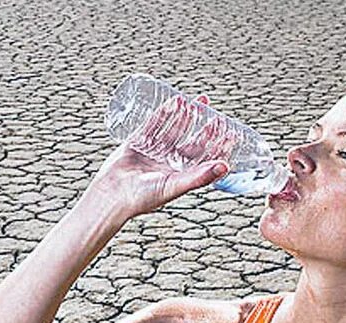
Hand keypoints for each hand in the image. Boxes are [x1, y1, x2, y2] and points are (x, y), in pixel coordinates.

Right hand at [84, 94, 230, 219]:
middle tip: (217, 114)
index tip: (232, 132)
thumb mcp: (175, 185)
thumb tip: (226, 166)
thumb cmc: (144, 197)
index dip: (219, 145)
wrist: (112, 195)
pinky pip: (154, 123)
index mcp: (182, 174)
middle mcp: (171, 162)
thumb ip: (200, 176)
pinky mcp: (138, 141)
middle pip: (193, 141)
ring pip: (175, 129)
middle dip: (206, 128)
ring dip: (187, 116)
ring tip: (197, 102)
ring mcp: (155, 151)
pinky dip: (165, 112)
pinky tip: (175, 101)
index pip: (206, 157)